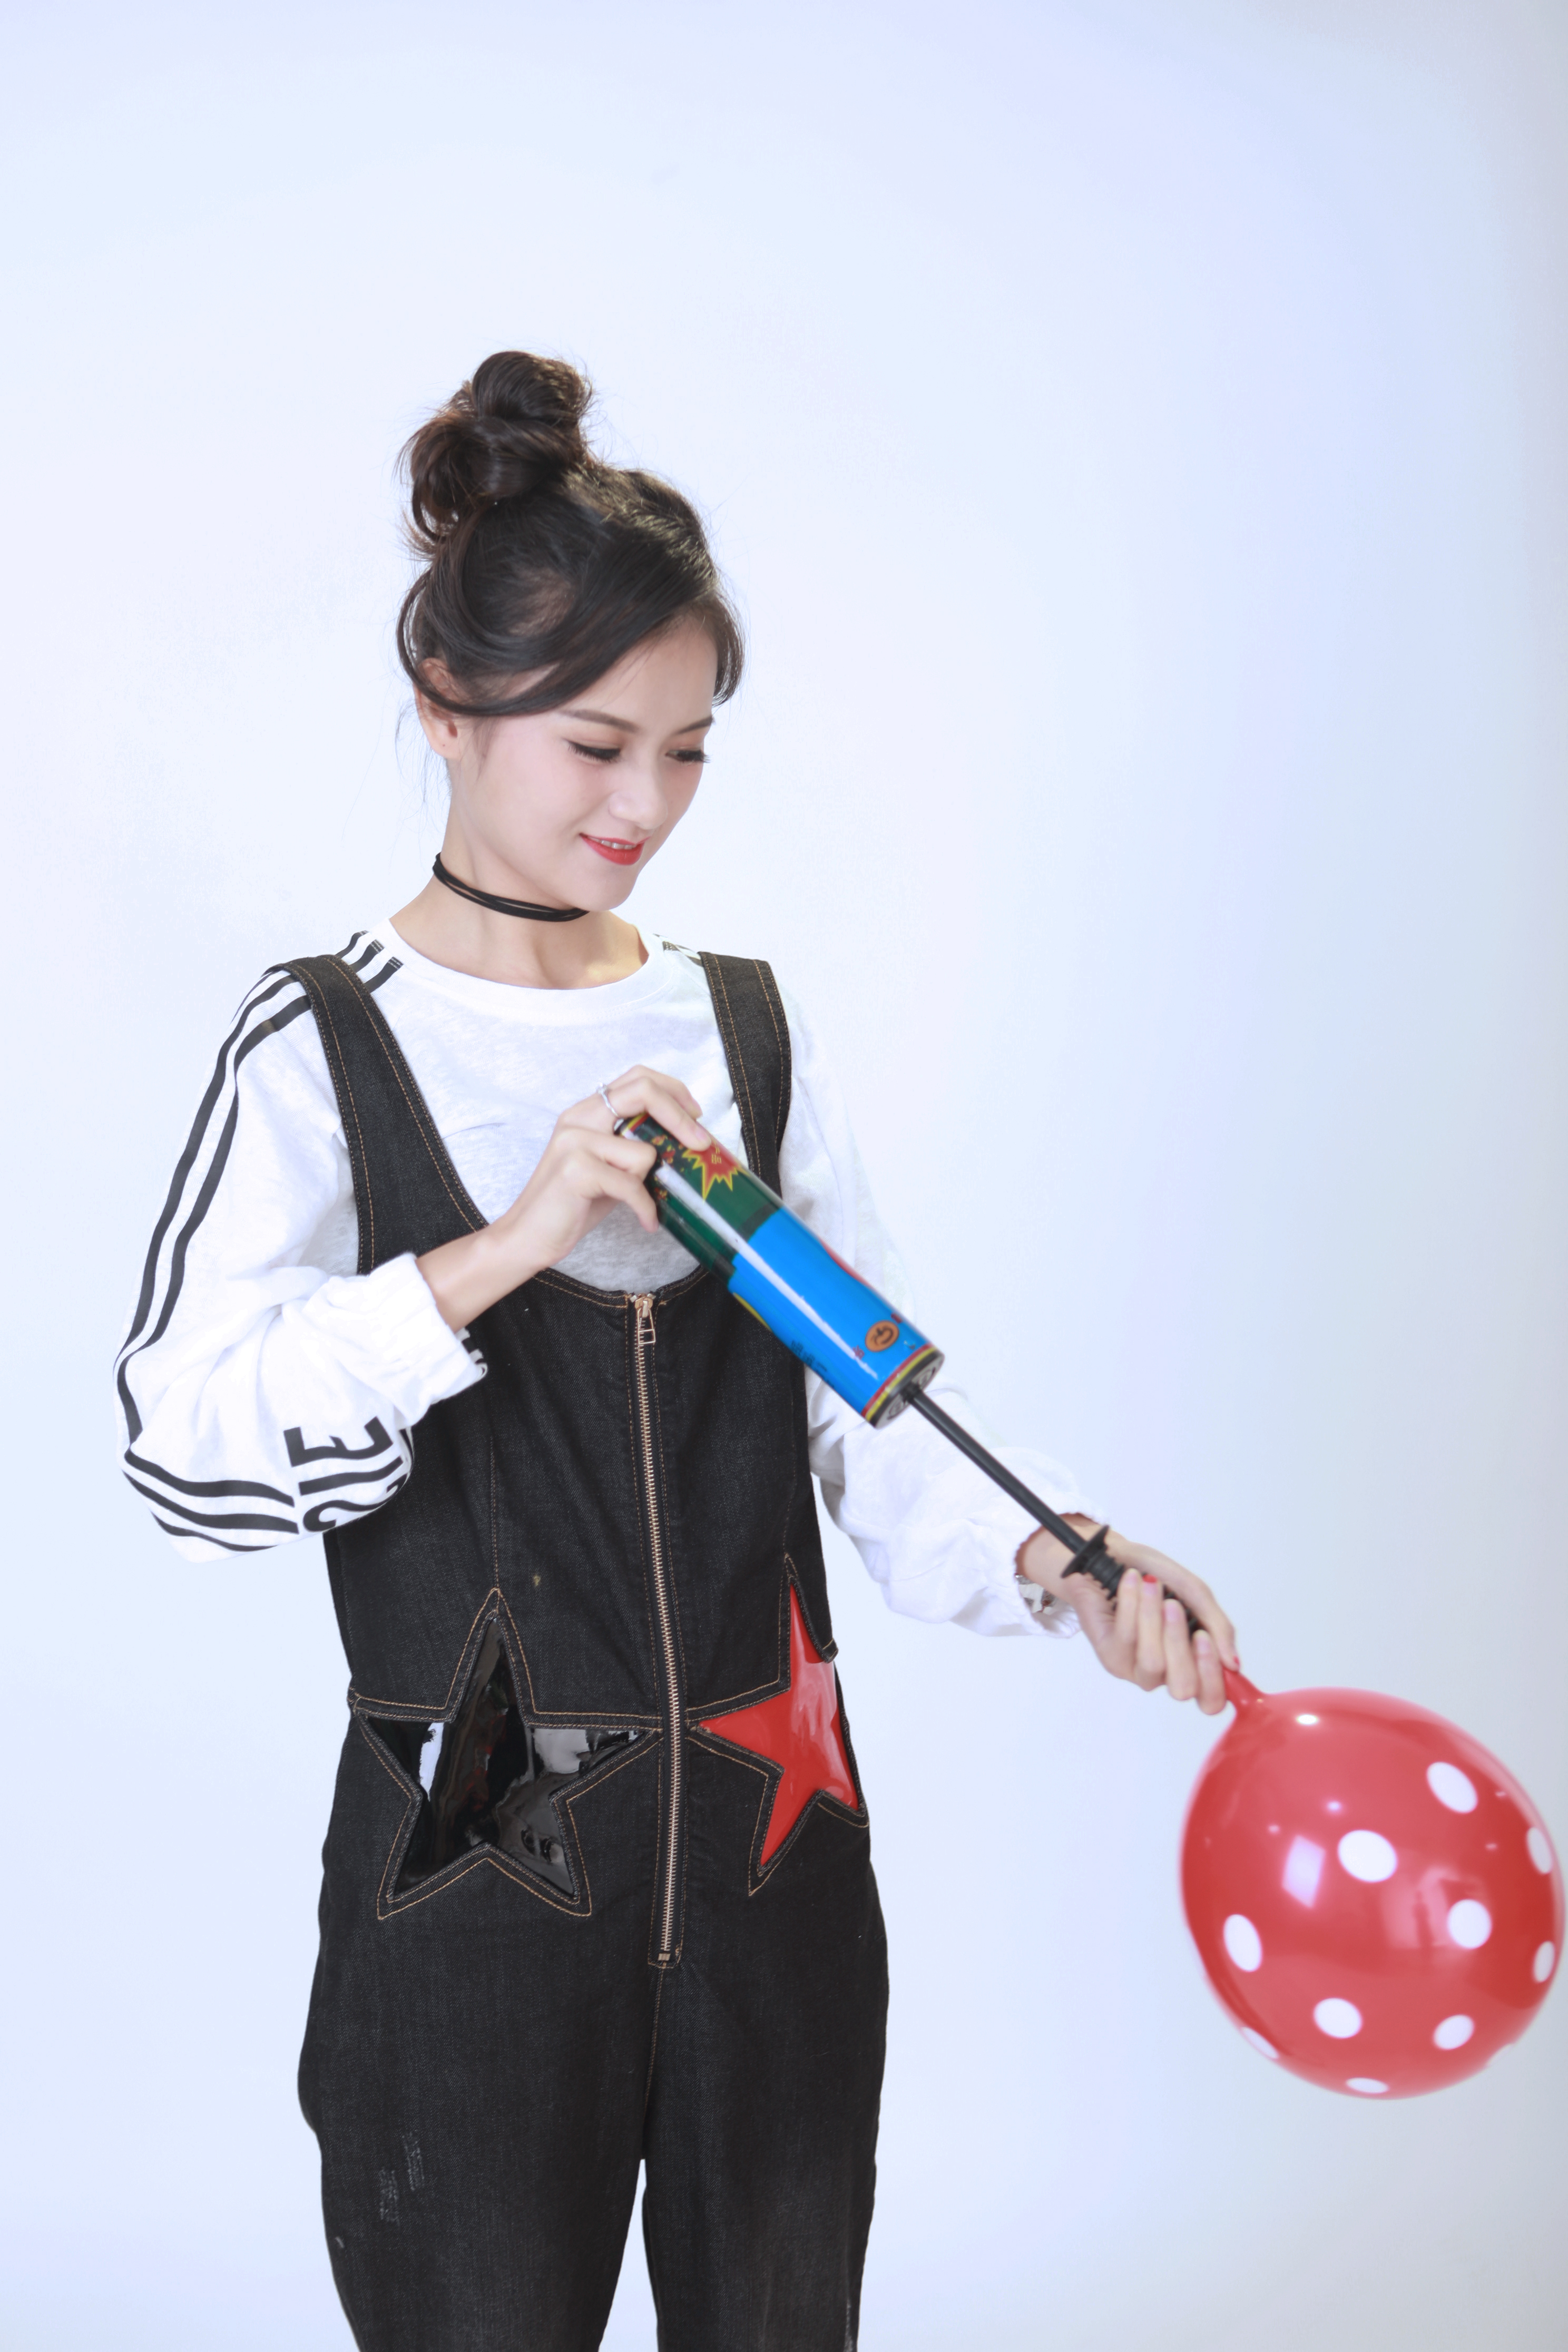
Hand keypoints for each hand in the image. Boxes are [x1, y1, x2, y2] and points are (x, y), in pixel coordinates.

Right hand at [418, 1066, 710, 1329]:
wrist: (526, 1236)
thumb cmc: (572, 1205)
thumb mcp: (606, 1166)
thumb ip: (633, 1144)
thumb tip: (687, 1143)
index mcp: (587, 1111)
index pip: (637, 1077)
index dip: (673, 1090)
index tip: (696, 1116)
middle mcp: (579, 1117)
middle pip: (643, 1091)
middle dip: (681, 1116)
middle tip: (703, 1143)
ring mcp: (575, 1141)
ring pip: (643, 1151)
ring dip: (650, 1184)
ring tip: (641, 1205)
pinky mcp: (576, 1169)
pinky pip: (632, 1185)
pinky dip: (644, 1208)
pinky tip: (645, 1222)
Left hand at [1019, 1518, 1236, 1715]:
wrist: (1112, 1555)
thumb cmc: (1155, 1575)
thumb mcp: (1195, 1593)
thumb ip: (1217, 1627)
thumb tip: (1233, 1664)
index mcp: (1193, 1662)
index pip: (1211, 1699)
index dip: (1213, 1678)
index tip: (1203, 1637)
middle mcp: (1166, 1673)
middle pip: (1183, 1688)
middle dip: (1179, 1643)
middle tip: (1173, 1606)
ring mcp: (1136, 1669)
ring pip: (1153, 1663)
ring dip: (1152, 1618)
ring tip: (1151, 1585)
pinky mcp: (1111, 1657)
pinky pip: (1127, 1639)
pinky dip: (1132, 1603)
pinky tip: (1131, 1582)